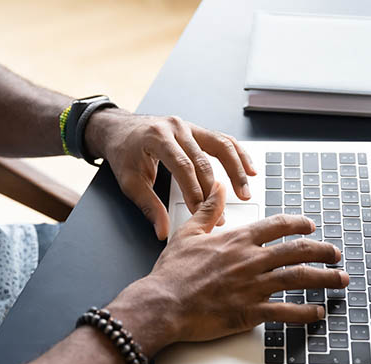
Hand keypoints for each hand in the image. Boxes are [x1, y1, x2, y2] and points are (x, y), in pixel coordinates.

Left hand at [84, 108, 256, 239]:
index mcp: (157, 137)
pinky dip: (239, 155)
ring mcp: (190, 126)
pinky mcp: (198, 130)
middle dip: (214, 191)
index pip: (182, 167)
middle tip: (221, 215)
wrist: (120, 129)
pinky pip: (223, 141)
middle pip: (204, 160)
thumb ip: (148, 206)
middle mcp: (176, 127)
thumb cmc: (124, 153)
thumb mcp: (130, 182)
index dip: (195, 191)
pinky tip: (250, 170)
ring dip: (236, 170)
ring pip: (222, 145)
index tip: (202, 213)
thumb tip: (162, 230)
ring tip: (245, 192)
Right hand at [104, 182, 346, 356]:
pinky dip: (305, 312)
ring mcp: (253, 286)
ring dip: (324, 278)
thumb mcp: (188, 233)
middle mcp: (250, 260)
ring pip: (298, 278)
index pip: (276, 226)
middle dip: (322, 251)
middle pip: (297, 251)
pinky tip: (318, 311)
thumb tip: (218, 190)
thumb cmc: (172, 273)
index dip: (298, 225)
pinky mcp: (250, 311)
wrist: (163, 303)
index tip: (310, 226)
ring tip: (341, 279)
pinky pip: (285, 312)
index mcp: (237, 240)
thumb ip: (208, 210)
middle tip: (336, 254)